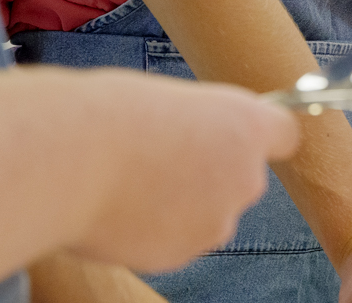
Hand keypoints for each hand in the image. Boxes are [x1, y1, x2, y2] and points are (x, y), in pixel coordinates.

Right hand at [71, 72, 299, 271]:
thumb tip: (200, 138)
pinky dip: (153, 227)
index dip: (258, 133)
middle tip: (163, 152)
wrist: (68, 159)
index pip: (284, 133)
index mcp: (245, 125)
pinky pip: (175, 238)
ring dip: (181, 201)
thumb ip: (202, 123)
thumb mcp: (168, 97)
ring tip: (131, 178)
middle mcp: (244, 177)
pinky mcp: (182, 254)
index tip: (236, 132)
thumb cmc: (109, 115)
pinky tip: (120, 205)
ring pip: (207, 212)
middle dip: (211, 170)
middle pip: (242, 176)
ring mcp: (215, 222)